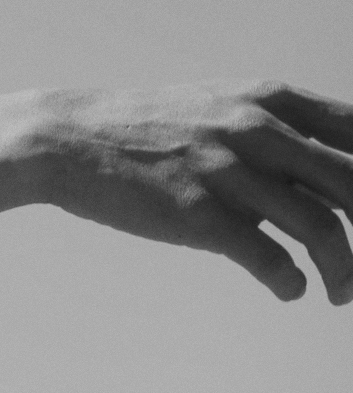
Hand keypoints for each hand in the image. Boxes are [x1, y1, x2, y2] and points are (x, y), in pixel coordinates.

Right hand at [30, 81, 352, 302]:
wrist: (67, 139)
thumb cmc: (146, 128)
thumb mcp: (220, 108)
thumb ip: (278, 135)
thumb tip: (332, 179)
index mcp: (269, 100)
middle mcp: (257, 130)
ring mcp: (227, 172)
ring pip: (324, 228)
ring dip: (344, 270)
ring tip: (340, 291)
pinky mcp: (198, 215)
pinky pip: (269, 260)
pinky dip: (290, 283)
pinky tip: (290, 289)